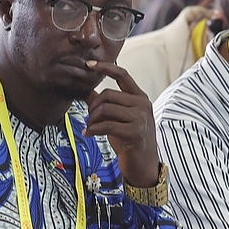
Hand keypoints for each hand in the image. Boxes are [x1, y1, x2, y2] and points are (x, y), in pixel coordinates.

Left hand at [83, 60, 161, 187]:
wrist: (143, 164)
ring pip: (105, 108)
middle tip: (89, 118)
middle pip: (108, 94)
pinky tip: (88, 133)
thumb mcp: (118, 118)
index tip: (89, 64)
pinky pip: (106, 125)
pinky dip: (93, 129)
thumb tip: (86, 90)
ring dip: (92, 119)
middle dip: (93, 106)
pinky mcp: (134, 132)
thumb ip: (104, 103)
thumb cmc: (129, 140)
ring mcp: (140, 118)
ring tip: (90, 127)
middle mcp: (142, 104)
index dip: (105, 67)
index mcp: (139, 97)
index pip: (122, 75)